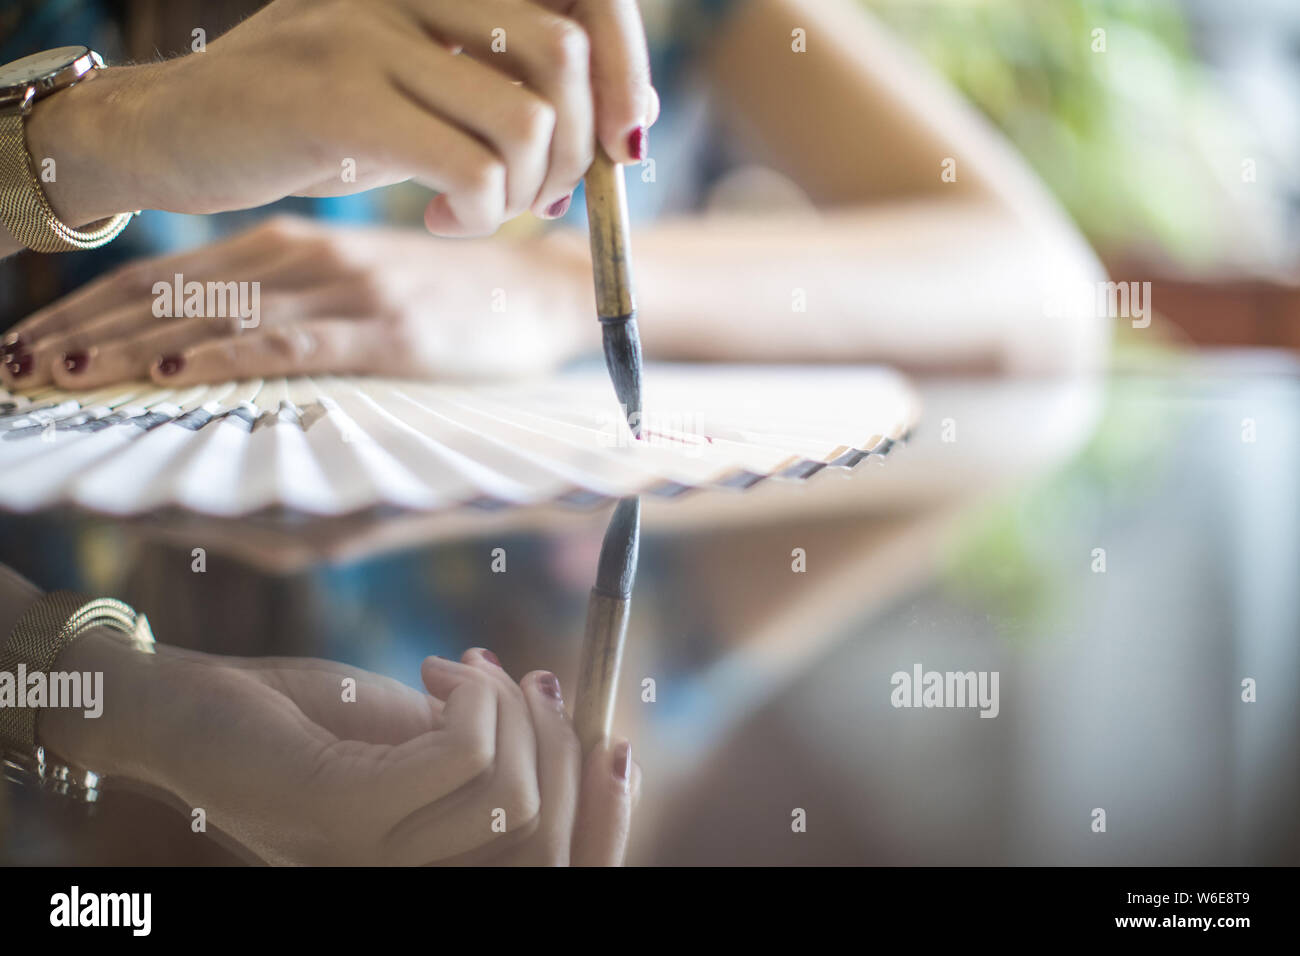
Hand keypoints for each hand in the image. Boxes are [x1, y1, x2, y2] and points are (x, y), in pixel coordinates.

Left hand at [2, 217, 597, 388]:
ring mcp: (344, 293)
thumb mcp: (353, 286)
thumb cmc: (444, 299)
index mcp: (287, 248)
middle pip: (168, 296)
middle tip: (14, 369)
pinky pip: (292, 343)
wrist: (540, 289)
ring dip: (128, 347)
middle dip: (83, 334)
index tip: (28, 346)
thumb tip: (206, 344)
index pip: (165, 277)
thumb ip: (286, 305)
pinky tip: (175, 371)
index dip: (88, 311)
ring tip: (60, 376)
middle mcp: (303, 260)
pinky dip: (228, 354)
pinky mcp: (387, 331)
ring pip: (213, 318)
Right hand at [26, 0, 658, 235]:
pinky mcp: (338, 103)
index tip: (618, 144)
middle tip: (542, 196)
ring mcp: (369, 37)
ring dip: (525, 191)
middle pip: (566, 54)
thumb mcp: (413, 83)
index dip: (625, 71)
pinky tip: (438, 219)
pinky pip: (468, 170)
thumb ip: (501, 82)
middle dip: (579, 148)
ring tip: (481, 210)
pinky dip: (475, 215)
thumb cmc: (306, 116)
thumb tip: (627, 114)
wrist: (173, 131)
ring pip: (524, 121)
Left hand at [43, 634, 640, 864]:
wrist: (187, 709)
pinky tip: (435, 670)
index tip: (617, 744)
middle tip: (530, 678)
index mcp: (430, 874)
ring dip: (510, 706)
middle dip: (563, 745)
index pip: (554, 876)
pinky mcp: (344, 812)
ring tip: (463, 668)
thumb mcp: (416, 739)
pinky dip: (474, 695)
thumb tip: (568, 717)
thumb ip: (486, 751)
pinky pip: (463, 754)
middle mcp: (405, 884)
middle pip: (546, 843)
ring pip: (513, 794)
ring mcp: (372, 859)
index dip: (606, 820)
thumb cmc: (307, 724)